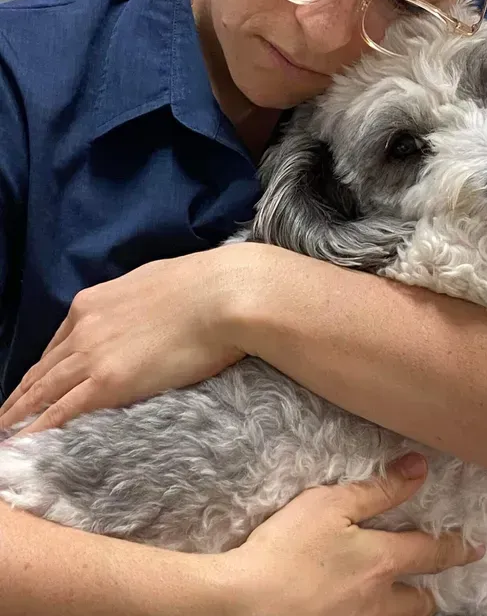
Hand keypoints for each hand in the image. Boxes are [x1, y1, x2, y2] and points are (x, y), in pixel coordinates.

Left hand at [0, 247, 253, 435]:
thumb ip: (132, 304)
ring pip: (42, 392)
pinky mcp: (108, 382)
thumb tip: (138, 316)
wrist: (222, 294)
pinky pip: (60, 412)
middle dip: (20, 398)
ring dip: (18, 417)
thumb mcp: (152, 284)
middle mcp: (83, 327)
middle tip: (3, 420)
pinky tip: (23, 444)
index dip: (42, 370)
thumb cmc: (204, 284)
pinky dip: (36, 430)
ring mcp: (92, 355)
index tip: (33, 387)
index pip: (56, 343)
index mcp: (92, 302)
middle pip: (41, 370)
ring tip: (4, 436)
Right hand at [205, 454, 483, 615]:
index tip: (476, 545)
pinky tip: (356, 606)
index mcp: (382, 562)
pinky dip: (371, 615)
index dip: (456, 547)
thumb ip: (379, 489)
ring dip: (402, 609)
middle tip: (434, 585)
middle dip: (429, 593)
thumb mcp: (332, 504)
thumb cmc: (287, 549)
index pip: (431, 553)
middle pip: (418, 603)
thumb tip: (419, 468)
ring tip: (403, 599)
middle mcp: (377, 601)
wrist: (245, 604)